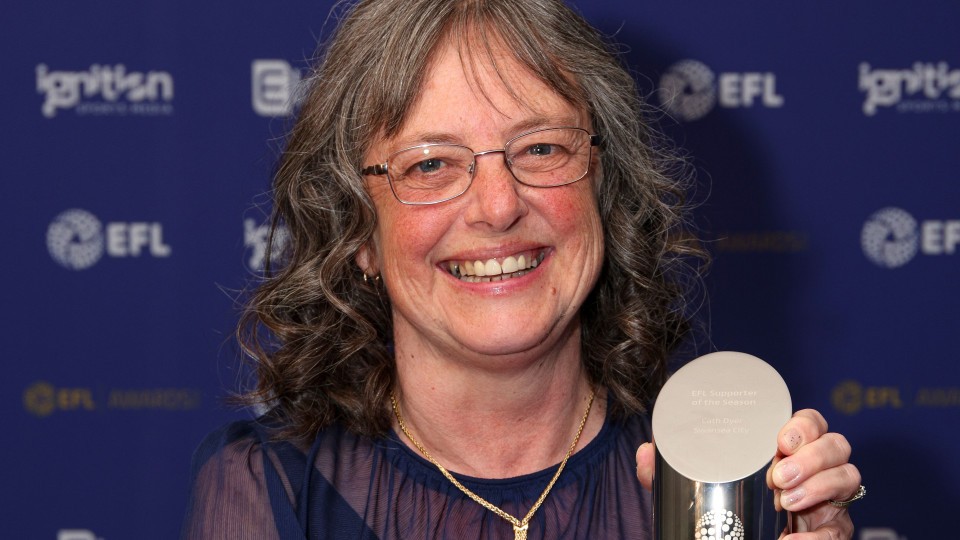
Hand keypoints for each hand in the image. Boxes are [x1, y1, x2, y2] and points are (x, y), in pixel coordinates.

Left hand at [635, 409, 860, 539]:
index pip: (811, 422)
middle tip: (777, 476)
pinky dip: (818, 536)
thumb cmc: (726, 506)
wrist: (739, 537)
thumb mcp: (700, 485)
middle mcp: (817, 468)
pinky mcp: (835, 531)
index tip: (781, 438)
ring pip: (849, 477)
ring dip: (820, 485)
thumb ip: (673, 469)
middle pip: (838, 444)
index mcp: (788, 449)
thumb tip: (644, 453)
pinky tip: (791, 539)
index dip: (804, 424)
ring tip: (787, 501)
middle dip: (811, 456)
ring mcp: (831, 500)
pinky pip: (840, 530)